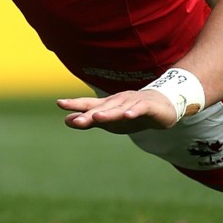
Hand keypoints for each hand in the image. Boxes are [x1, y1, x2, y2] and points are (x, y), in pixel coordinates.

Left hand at [56, 89, 178, 133]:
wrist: (163, 106)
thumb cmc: (132, 113)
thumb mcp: (110, 120)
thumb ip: (90, 120)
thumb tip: (67, 120)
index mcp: (109, 105)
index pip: (90, 104)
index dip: (75, 104)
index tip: (59, 103)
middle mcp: (119, 101)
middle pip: (102, 108)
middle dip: (89, 114)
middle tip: (75, 120)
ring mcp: (133, 102)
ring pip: (119, 108)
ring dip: (108, 113)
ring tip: (96, 117)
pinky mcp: (148, 106)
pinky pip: (140, 109)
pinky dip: (133, 112)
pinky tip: (127, 116)